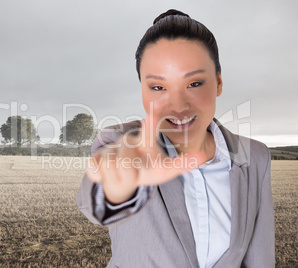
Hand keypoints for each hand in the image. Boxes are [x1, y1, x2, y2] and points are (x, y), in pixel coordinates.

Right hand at [86, 117, 202, 204]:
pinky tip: (107, 172)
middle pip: (125, 164)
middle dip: (128, 173)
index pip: (148, 133)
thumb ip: (183, 163)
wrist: (124, 176)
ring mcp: (110, 150)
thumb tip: (202, 156)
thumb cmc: (147, 168)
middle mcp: (126, 142)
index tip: (151, 114)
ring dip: (118, 177)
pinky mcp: (96, 159)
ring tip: (124, 173)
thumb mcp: (165, 169)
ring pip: (111, 169)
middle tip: (132, 171)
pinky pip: (95, 171)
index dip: (150, 124)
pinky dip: (100, 176)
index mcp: (144, 142)